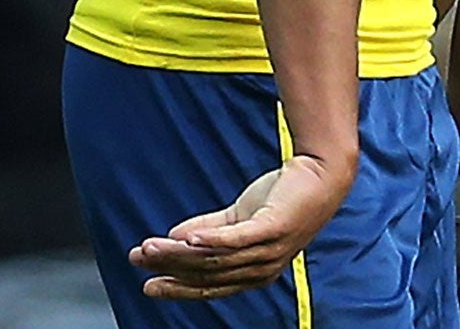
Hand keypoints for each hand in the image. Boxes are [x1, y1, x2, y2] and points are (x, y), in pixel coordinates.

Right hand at [129, 155, 353, 300]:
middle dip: (169, 270)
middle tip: (139, 260)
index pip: (209, 286)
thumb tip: (174, 238)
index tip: (148, 283)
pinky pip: (236, 239)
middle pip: (206, 274)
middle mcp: (261, 268)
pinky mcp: (272, 227)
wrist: (320, 173)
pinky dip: (209, 240)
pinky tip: (186, 237)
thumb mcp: (240, 218)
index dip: (177, 286)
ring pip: (214, 258)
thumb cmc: (283, 197)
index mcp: (253, 272)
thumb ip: (209, 230)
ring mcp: (268, 250)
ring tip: (151, 246)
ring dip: (178, 254)